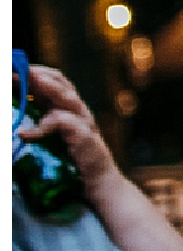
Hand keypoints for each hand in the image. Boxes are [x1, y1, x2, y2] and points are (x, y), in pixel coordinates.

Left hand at [17, 66, 120, 192]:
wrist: (100, 181)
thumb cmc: (77, 160)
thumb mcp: (56, 136)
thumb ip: (42, 120)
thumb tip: (19, 114)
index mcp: (71, 108)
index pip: (55, 80)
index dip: (35, 72)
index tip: (14, 68)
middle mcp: (79, 110)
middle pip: (62, 82)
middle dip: (38, 74)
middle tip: (17, 71)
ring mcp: (84, 122)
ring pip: (67, 97)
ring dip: (47, 87)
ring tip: (29, 81)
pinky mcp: (85, 137)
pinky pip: (63, 124)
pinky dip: (43, 126)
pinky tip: (25, 133)